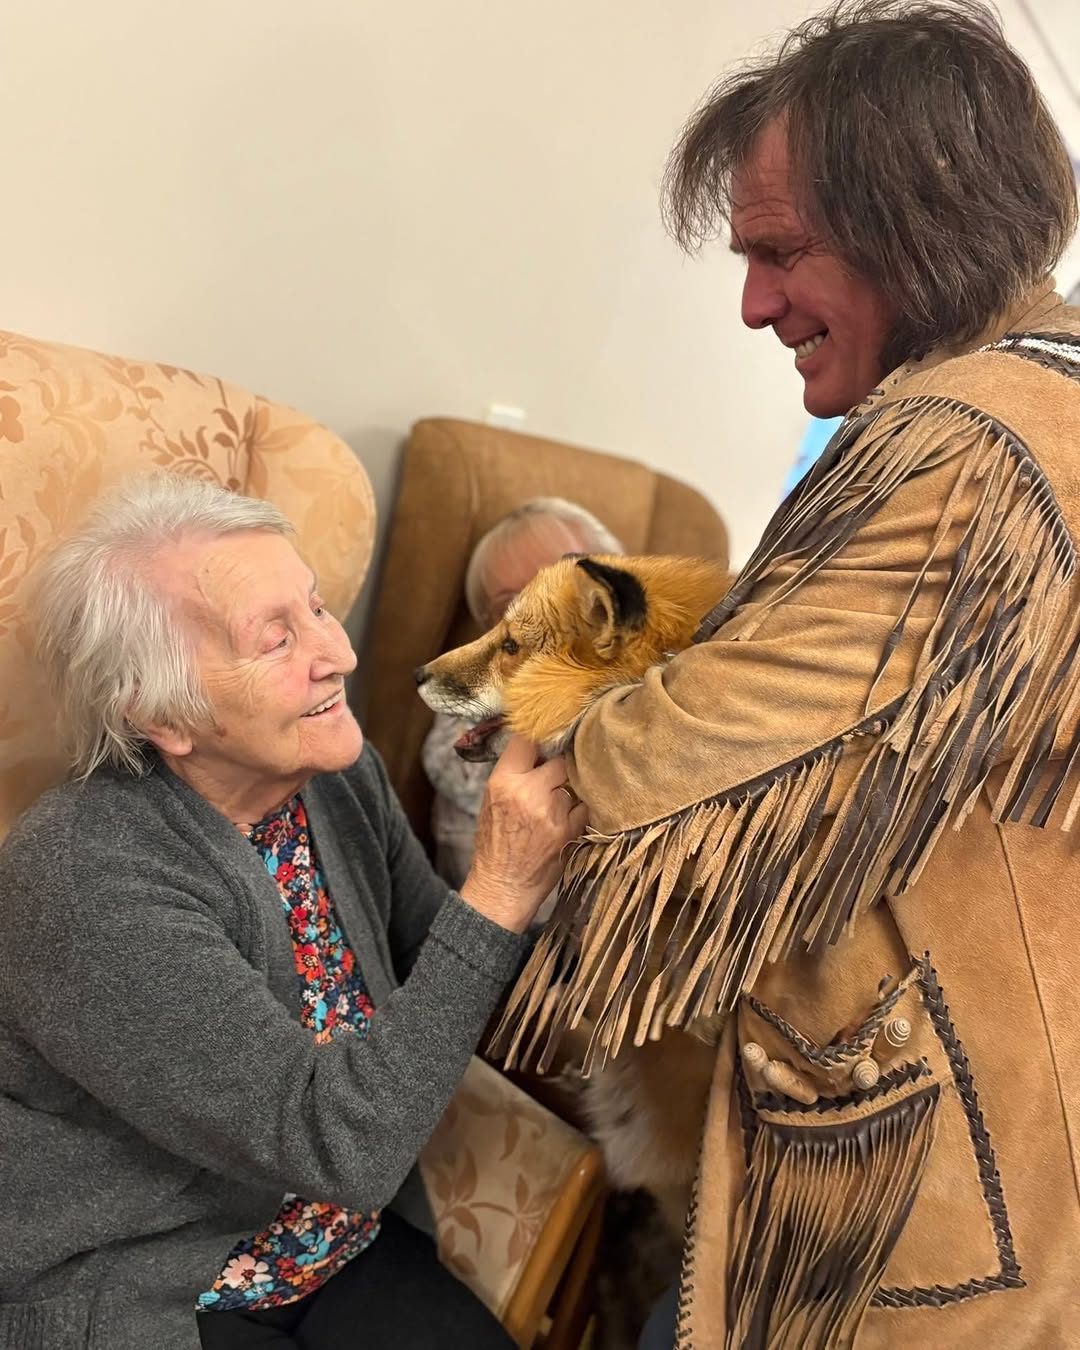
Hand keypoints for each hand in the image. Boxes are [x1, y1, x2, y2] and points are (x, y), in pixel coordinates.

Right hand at [459, 735, 587, 932]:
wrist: (504, 885)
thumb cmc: (496, 842)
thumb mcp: (492, 800)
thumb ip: (515, 771)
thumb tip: (540, 743)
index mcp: (504, 782)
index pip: (527, 738)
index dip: (541, 732)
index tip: (548, 731)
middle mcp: (529, 793)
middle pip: (560, 758)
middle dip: (561, 763)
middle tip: (559, 770)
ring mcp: (553, 813)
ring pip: (576, 781)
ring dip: (573, 786)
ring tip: (562, 798)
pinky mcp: (572, 831)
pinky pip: (587, 804)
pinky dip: (583, 806)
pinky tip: (571, 814)